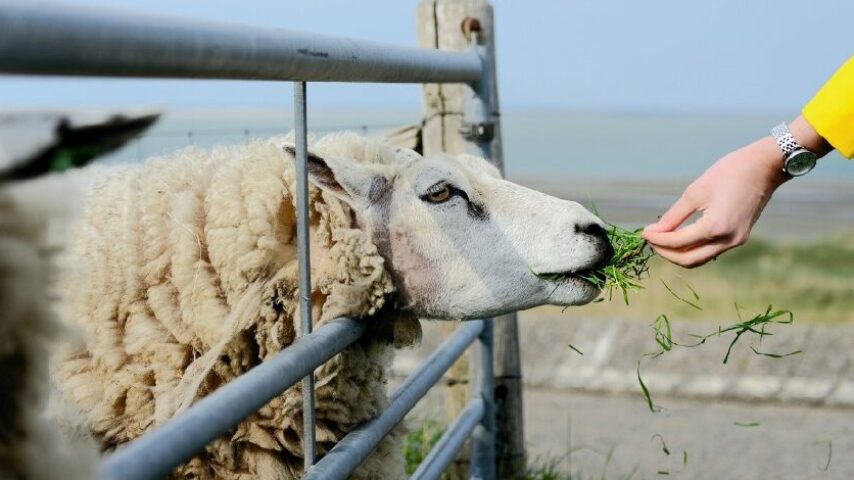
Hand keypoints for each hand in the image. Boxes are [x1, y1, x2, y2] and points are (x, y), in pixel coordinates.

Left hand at [643, 137, 788, 267]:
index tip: (643, 232)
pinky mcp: (739, 238)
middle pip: (688, 260)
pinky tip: (680, 237)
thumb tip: (654, 232)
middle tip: (651, 239)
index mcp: (716, 227)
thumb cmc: (729, 172)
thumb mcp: (696, 192)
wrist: (765, 167)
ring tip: (662, 239)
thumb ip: (673, 216)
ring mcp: (736, 241)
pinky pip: (710, 251)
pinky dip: (693, 248)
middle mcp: (728, 240)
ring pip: (699, 259)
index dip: (657, 240)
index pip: (678, 243)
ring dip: (678, 253)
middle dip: (665, 252)